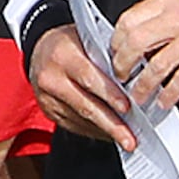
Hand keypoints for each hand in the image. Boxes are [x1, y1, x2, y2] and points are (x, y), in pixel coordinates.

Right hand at [28, 25, 137, 148]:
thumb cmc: (71, 44)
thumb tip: (138, 79)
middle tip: (130, 139)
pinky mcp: (48, 111)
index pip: (89, 78)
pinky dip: (95, 131)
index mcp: (63, 56)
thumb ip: (108, 57)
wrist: (40, 50)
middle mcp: (51, 78)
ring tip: (127, 139)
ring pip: (81, 119)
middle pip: (85, 105)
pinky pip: (74, 125)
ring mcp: (47, 98)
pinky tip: (110, 133)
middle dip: (111, 124)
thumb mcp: (87, 39)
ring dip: (106, 131)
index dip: (110, 95)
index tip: (128, 109)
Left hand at [108, 0, 178, 109]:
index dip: (117, 40)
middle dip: (123, 63)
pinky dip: (170, 94)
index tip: (115, 52)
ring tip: (139, 95)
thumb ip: (161, 12)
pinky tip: (164, 100)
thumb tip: (135, 30)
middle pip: (136, 42)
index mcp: (169, 0)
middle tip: (122, 76)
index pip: (129, 20)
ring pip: (156, 65)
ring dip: (143, 85)